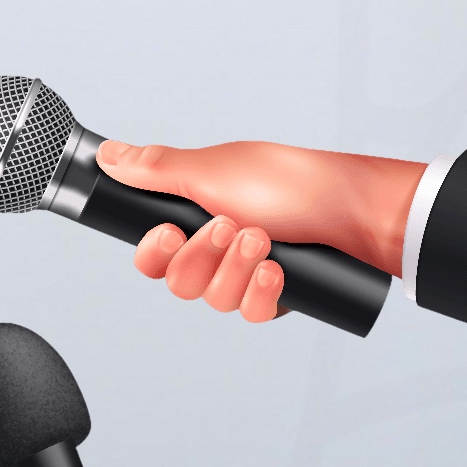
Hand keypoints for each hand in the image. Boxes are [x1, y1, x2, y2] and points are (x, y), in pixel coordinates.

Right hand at [96, 139, 425, 321]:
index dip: (155, 251)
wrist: (359, 209)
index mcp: (196, 217)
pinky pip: (250, 313)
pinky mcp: (274, 297)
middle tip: (232, 226)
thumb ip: (155, 170)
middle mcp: (217, 249)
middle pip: (177, 281)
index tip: (170, 233)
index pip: (151, 254)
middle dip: (204, 257)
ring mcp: (245, 275)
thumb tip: (107, 153)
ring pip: (212, 299)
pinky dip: (261, 292)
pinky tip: (277, 271)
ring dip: (236, 270)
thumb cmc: (292, 182)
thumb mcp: (214, 171)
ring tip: (265, 240)